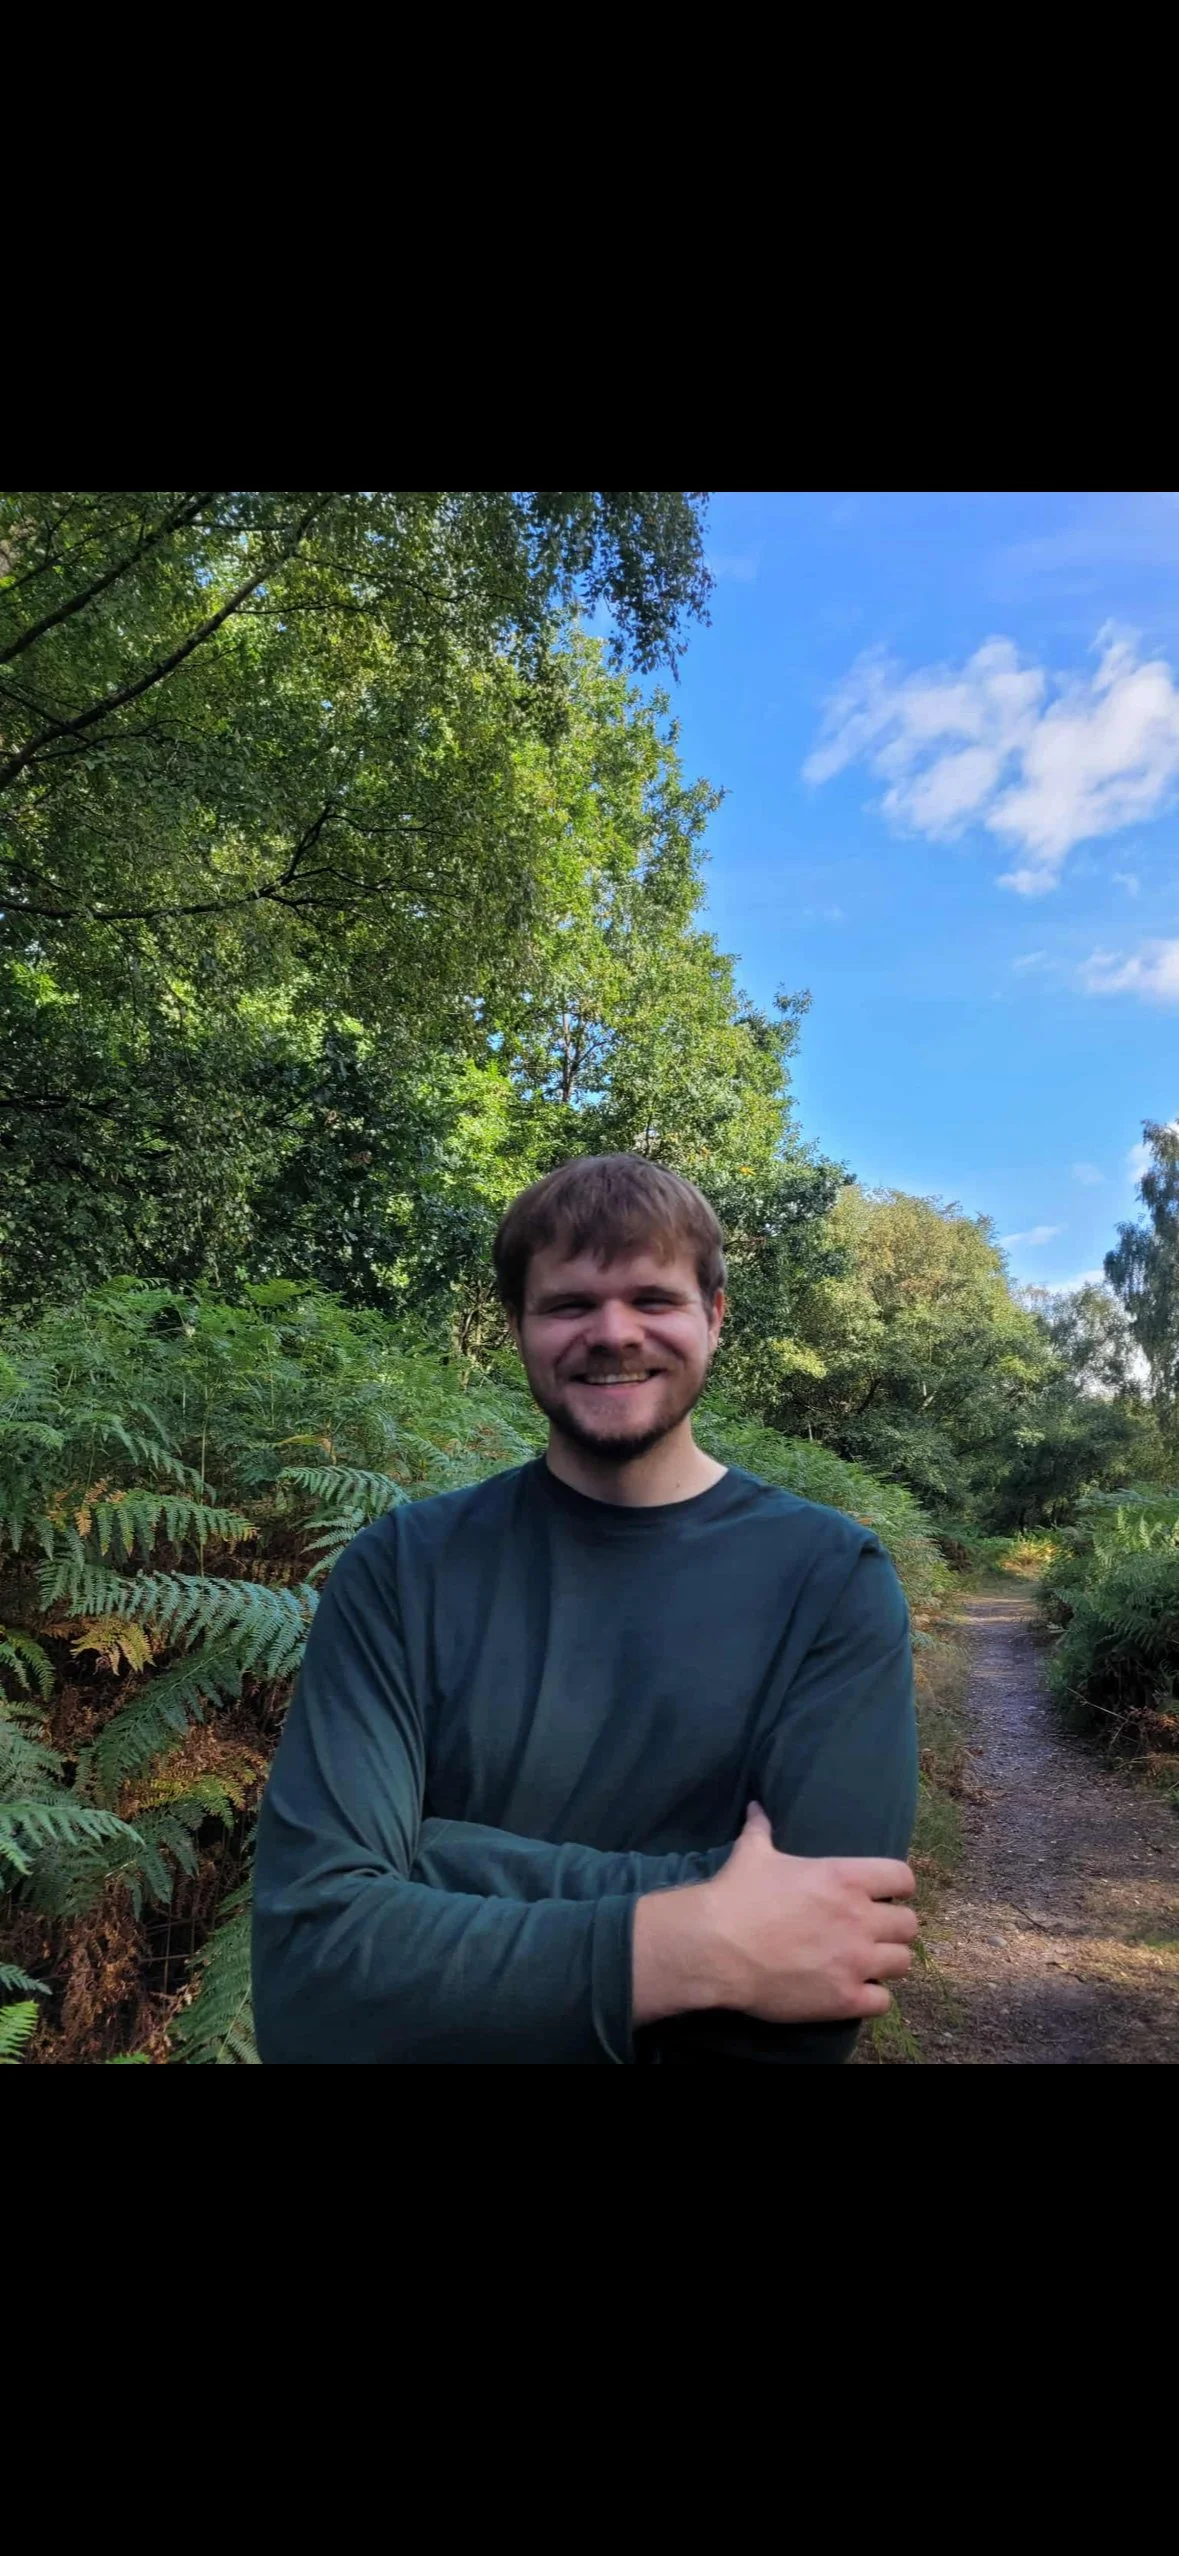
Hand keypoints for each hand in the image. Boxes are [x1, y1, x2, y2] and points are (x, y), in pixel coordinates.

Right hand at [632, 1802, 917, 2026]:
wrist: (713, 1948)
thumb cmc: (736, 1895)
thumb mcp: (752, 1854)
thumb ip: (762, 1829)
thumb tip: (756, 1806)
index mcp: (845, 1878)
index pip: (903, 1878)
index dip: (897, 1887)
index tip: (884, 1895)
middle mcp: (859, 1918)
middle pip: (909, 1924)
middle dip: (893, 1928)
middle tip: (870, 1933)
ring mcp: (855, 1961)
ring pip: (902, 1962)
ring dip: (885, 1962)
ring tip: (865, 1964)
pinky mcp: (845, 1999)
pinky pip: (883, 2002)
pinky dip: (871, 1998)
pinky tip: (853, 1992)